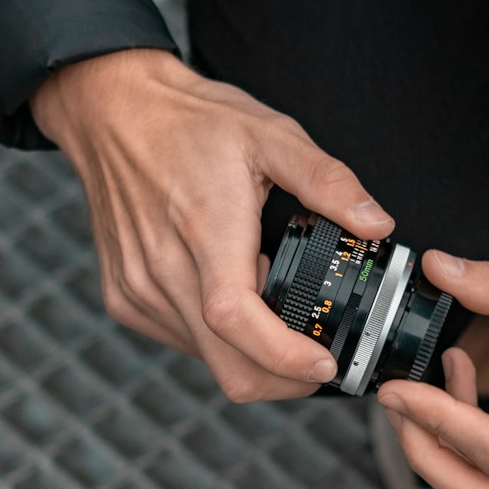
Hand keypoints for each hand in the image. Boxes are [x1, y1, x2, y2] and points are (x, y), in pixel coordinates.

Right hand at [30, 49, 393, 401]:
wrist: (110, 110)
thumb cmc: (190, 122)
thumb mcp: (271, 134)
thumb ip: (328, 181)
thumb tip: (378, 224)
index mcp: (204, 231)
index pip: (239, 320)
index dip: (285, 357)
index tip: (326, 363)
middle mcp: (163, 271)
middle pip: (229, 367)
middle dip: (283, 378)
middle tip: (317, 358)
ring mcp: (139, 291)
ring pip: (209, 362)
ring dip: (251, 356)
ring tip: (269, 306)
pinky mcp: (124, 300)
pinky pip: (184, 344)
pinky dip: (218, 341)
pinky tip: (230, 298)